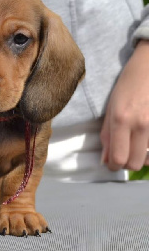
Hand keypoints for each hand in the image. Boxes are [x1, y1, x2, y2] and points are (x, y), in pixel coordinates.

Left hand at [100, 40, 148, 170]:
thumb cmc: (127, 85)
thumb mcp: (111, 108)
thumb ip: (107, 135)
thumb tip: (105, 160)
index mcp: (121, 120)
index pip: (118, 158)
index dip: (113, 165)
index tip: (111, 162)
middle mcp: (141, 125)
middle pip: (135, 164)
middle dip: (126, 163)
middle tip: (123, 153)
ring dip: (141, 157)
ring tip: (136, 144)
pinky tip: (146, 141)